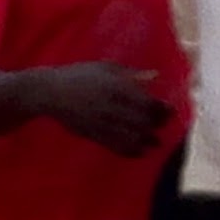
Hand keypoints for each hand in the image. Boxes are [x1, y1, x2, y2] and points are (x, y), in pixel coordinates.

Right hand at [31, 62, 172, 155]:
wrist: (50, 92)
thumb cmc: (79, 75)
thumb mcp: (105, 68)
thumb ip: (131, 74)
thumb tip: (155, 75)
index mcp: (116, 87)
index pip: (147, 103)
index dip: (162, 109)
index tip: (170, 111)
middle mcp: (111, 106)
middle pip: (142, 122)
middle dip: (156, 126)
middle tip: (162, 126)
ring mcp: (101, 123)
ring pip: (131, 138)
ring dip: (146, 142)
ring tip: (154, 143)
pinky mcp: (93, 134)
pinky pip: (115, 147)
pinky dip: (129, 151)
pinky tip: (138, 152)